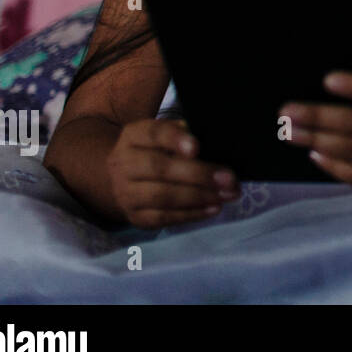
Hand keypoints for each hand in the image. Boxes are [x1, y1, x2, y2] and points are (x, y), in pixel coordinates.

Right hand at [107, 118, 239, 227]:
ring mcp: (126, 193)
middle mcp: (123, 163)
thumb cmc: (157, 151)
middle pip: (158, 168)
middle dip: (198, 174)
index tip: (197, 147)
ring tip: (226, 195)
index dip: (175, 139)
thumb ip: (185, 135)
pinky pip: (163, 217)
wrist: (123, 179)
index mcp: (134, 136)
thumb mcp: (166, 135)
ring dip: (198, 196)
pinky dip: (191, 214)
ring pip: (161, 195)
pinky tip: (213, 208)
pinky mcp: (135, 216)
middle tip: (229, 178)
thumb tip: (213, 144)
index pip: (154, 133)